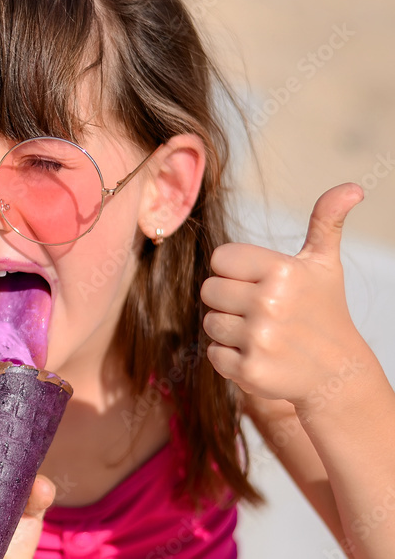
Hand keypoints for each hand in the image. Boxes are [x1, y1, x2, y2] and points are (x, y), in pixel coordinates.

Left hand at [200, 183, 370, 414]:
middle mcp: (269, 303)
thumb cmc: (324, 310)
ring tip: (261, 333)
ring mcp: (259, 339)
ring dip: (228, 329)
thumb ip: (327, 222)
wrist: (338, 373)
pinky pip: (212, 354)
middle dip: (228, 300)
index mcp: (282, 271)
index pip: (219, 259)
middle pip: (209, 290)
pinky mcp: (249, 371)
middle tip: (260, 311)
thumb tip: (352, 188)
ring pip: (209, 322)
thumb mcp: (325, 265)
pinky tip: (258, 356)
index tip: (260, 283)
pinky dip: (229, 357)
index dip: (235, 271)